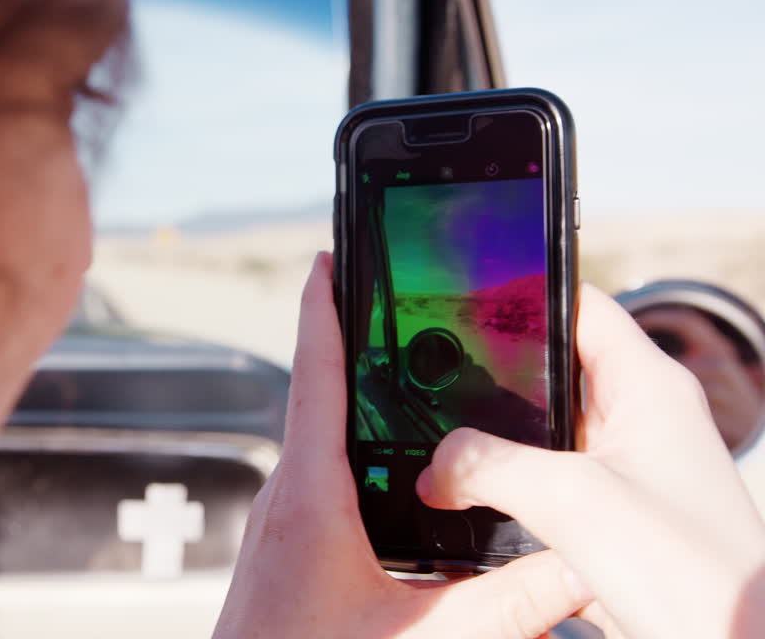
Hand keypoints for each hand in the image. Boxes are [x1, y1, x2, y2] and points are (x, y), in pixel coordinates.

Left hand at [213, 253, 590, 638]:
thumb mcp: (423, 636)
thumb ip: (504, 605)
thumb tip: (572, 566)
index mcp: (311, 493)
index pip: (316, 374)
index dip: (322, 308)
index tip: (327, 255)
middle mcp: (288, 494)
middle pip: (319, 394)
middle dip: (350, 342)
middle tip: (385, 296)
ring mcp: (284, 519)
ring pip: (320, 438)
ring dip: (353, 398)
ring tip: (398, 369)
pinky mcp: (288, 545)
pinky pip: (322, 475)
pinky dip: (353, 449)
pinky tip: (394, 471)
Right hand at [418, 285, 764, 638]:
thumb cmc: (694, 574)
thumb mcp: (571, 499)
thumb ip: (489, 466)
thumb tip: (437, 464)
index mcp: (648, 387)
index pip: (580, 305)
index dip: (523, 293)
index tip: (463, 293)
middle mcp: (640, 419)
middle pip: (549, 369)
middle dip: (491, 377)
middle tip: (433, 382)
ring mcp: (626, 468)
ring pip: (542, 432)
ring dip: (495, 441)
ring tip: (441, 445)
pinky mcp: (611, 516)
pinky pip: (545, 483)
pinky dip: (506, 487)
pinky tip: (468, 501)